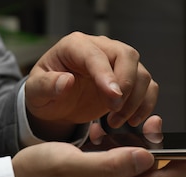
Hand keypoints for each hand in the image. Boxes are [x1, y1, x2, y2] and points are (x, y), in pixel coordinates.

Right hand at [12, 142, 185, 176]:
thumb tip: (147, 156)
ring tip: (131, 130)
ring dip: (141, 149)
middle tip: (159, 127)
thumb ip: (111, 164)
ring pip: (143, 172)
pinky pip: (126, 173)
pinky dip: (124, 154)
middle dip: (165, 150)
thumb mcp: (69, 166)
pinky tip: (110, 140)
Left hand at [24, 32, 158, 140]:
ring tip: (115, 121)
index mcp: (76, 46)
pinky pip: (149, 88)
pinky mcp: (131, 81)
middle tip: (114, 110)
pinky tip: (132, 120)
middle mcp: (102, 50)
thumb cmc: (47, 93)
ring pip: (142, 74)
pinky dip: (146, 105)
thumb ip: (47, 86)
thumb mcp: (35, 92)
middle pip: (128, 56)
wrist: (57, 104)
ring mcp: (119, 64)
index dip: (106, 75)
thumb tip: (66, 81)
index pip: (96, 55)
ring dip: (135, 101)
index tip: (112, 96)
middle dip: (127, 85)